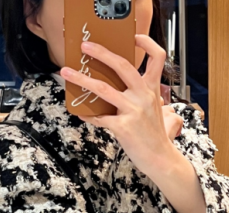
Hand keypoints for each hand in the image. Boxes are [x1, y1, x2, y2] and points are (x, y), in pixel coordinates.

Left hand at [59, 35, 204, 212]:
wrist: (161, 160)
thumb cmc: (156, 136)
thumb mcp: (156, 111)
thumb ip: (144, 97)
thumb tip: (124, 89)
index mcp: (152, 90)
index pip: (156, 58)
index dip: (146, 43)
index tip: (134, 37)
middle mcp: (143, 96)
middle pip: (122, 65)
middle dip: (101, 52)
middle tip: (85, 46)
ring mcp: (133, 111)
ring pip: (102, 88)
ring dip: (81, 79)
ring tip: (67, 73)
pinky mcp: (123, 128)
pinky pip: (100, 118)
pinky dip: (89, 115)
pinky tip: (81, 113)